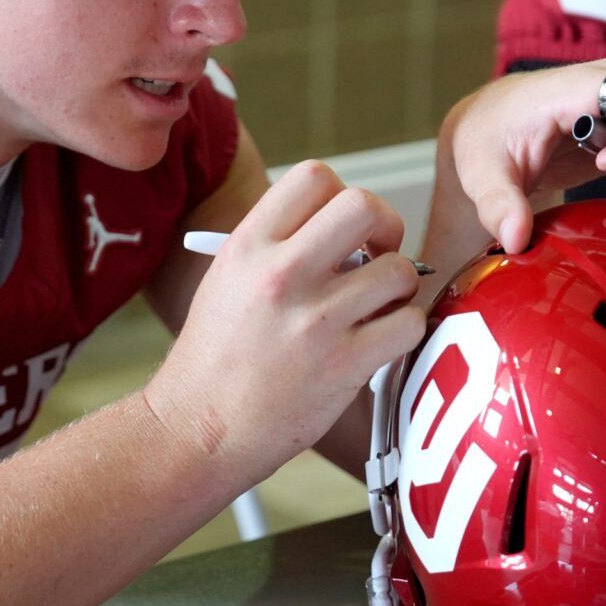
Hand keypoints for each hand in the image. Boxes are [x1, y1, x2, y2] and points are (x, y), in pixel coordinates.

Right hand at [146, 161, 424, 479]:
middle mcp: (281, 274)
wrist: (198, 429)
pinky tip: (382, 339)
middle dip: (386, 225)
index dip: (342, 194)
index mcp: (248, 245)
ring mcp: (315, 320)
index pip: (314, 176)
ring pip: (399, 269)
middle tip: (379, 254)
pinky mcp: (344, 366)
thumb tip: (343, 228)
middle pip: (363, 206)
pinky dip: (404, 329)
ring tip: (379, 305)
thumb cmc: (215, 358)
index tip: (345, 227)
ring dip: (400, 286)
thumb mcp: (228, 279)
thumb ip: (277, 245)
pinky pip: (407, 324)